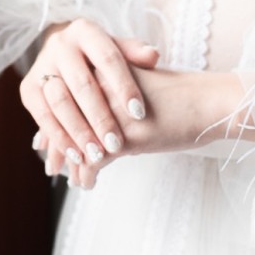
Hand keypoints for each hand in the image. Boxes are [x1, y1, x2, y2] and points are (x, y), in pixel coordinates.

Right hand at [20, 20, 158, 181]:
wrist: (65, 57)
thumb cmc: (101, 58)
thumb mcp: (120, 51)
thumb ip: (135, 54)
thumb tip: (152, 56)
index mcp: (85, 31)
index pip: (108, 59)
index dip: (124, 86)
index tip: (140, 114)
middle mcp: (59, 45)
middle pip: (82, 84)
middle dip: (100, 117)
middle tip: (116, 144)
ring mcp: (40, 66)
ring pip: (59, 102)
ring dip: (79, 132)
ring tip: (97, 155)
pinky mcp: (28, 88)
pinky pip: (42, 116)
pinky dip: (59, 138)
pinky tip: (76, 156)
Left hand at [29, 43, 244, 190]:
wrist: (209, 101)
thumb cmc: (178, 96)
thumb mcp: (136, 86)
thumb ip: (110, 93)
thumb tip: (88, 116)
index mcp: (101, 70)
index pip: (62, 96)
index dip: (52, 123)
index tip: (45, 142)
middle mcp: (100, 87)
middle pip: (62, 120)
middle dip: (56, 147)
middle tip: (51, 166)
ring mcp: (110, 112)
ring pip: (75, 142)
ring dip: (70, 164)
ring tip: (69, 177)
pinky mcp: (124, 137)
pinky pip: (92, 161)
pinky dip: (86, 175)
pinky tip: (87, 184)